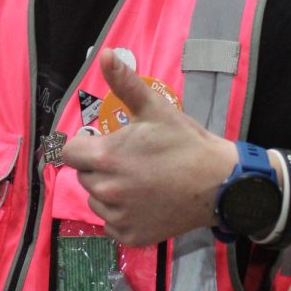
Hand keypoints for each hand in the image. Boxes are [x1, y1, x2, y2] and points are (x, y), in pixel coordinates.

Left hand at [61, 49, 234, 245]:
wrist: (219, 184)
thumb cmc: (185, 143)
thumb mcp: (155, 109)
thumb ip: (125, 83)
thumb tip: (105, 53)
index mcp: (106, 157)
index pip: (70, 152)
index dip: (85, 145)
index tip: (107, 143)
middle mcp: (105, 191)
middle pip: (84, 175)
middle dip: (100, 166)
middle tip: (131, 160)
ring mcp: (118, 217)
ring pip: (96, 200)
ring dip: (109, 191)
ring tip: (140, 181)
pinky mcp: (130, 236)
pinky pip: (111, 223)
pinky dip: (122, 215)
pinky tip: (144, 202)